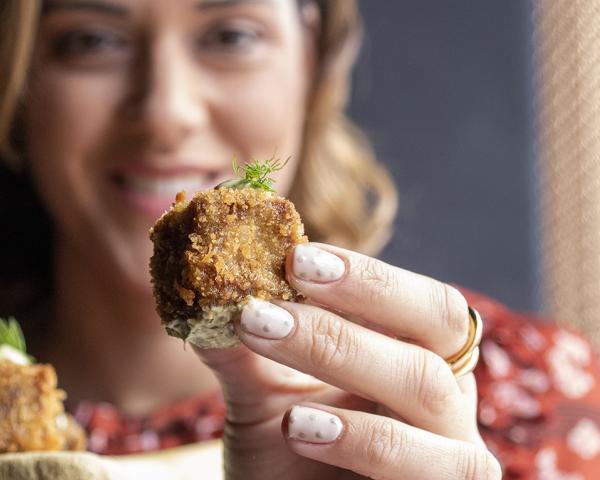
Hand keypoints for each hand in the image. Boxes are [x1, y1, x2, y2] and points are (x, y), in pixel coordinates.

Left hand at [196, 243, 500, 479]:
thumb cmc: (289, 460)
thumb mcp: (261, 398)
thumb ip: (239, 349)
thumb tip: (196, 291)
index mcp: (418, 358)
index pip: (418, 299)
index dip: (368, 275)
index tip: (297, 256)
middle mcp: (448, 396)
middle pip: (441, 322)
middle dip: (367, 290)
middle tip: (295, 270)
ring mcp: (455, 449)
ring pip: (427, 386)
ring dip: (346, 351)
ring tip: (265, 330)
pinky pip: (430, 464)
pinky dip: (362, 438)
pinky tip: (298, 427)